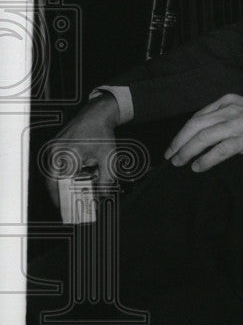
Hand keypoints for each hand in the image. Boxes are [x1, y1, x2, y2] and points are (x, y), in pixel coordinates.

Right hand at [42, 94, 120, 208]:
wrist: (96, 114)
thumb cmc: (101, 133)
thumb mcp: (108, 156)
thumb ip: (106, 177)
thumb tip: (102, 194)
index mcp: (65, 154)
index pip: (60, 183)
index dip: (64, 198)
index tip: (66, 210)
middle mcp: (54, 152)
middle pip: (52, 181)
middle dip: (59, 195)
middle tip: (65, 207)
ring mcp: (52, 149)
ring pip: (52, 174)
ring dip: (60, 185)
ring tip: (69, 197)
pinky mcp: (54, 148)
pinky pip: (54, 166)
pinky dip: (62, 176)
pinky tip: (72, 182)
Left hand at [165, 94, 242, 171]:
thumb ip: (229, 114)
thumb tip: (209, 129)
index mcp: (229, 101)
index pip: (198, 117)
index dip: (183, 132)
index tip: (175, 144)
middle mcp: (231, 110)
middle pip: (195, 126)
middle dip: (179, 142)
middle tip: (170, 156)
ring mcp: (238, 124)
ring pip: (203, 137)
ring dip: (187, 151)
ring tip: (179, 162)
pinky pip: (219, 150)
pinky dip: (206, 160)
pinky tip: (198, 167)